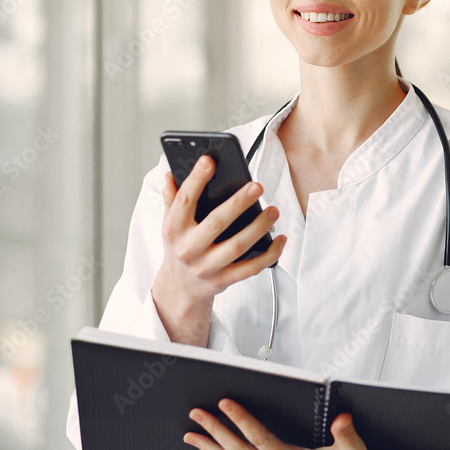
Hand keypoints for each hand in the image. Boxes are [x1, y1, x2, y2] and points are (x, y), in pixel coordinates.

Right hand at [152, 156, 286, 345]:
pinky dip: (269, 254)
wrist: (178, 288)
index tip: (210, 160)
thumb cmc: (179, 248)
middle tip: (257, 186)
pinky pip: (250, 268)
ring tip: (273, 211)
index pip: (184, 200)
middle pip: (215, 223)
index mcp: (174, 229)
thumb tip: (171, 174)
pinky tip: (280, 239)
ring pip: (236, 246)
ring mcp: (206, 267)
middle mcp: (188, 249)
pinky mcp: (223, 281)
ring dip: (258, 228)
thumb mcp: (169, 224)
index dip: (196, 179)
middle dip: (237, 203)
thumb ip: (172, 199)